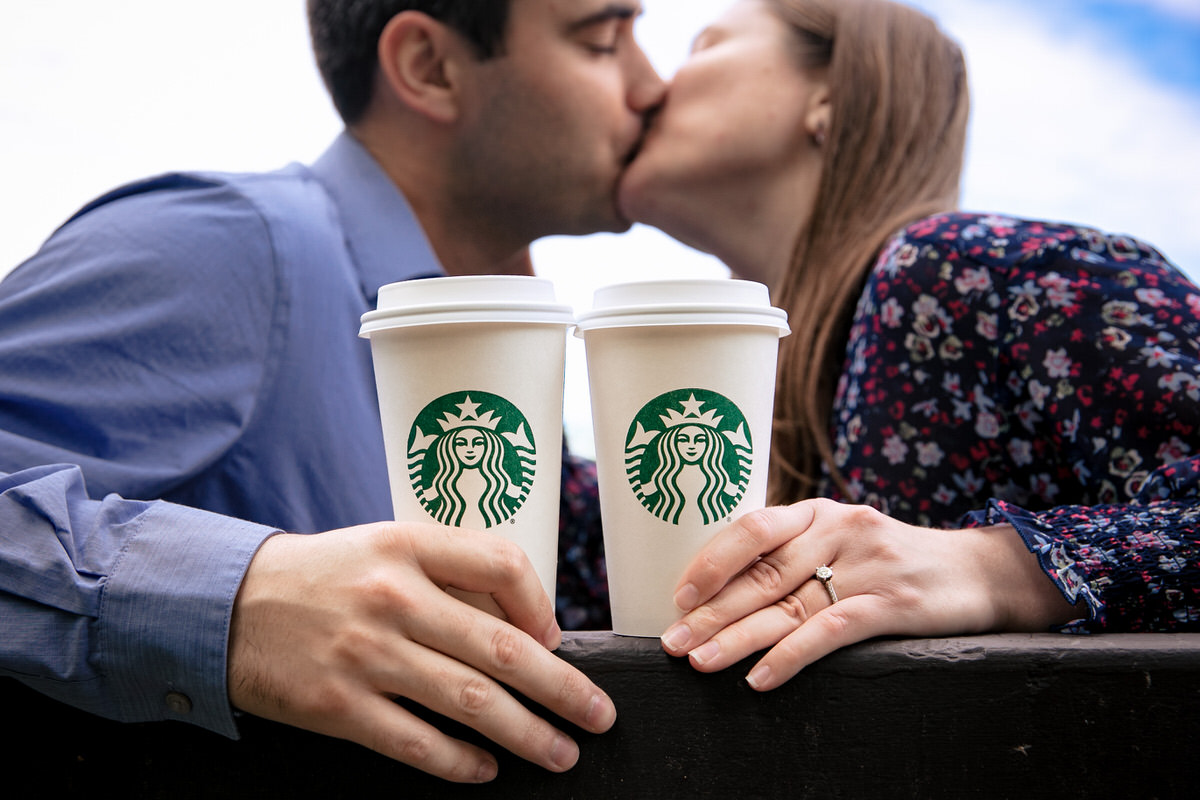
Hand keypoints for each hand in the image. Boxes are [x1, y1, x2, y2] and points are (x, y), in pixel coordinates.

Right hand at [227, 522, 615, 782]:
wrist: (228, 605)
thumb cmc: (326, 575)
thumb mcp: (386, 547)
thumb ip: (451, 573)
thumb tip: (526, 625)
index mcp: (409, 546)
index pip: (502, 564)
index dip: (543, 605)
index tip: (556, 640)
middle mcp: (393, 597)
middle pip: (501, 646)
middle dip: (562, 689)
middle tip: (599, 716)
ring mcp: (366, 654)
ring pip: (469, 700)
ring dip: (526, 734)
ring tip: (561, 753)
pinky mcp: (338, 706)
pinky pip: (415, 741)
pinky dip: (459, 761)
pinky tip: (487, 770)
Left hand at [660, 499, 1075, 689]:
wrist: (981, 571)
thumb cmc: (893, 561)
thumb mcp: (842, 542)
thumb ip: (793, 557)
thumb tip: (721, 591)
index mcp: (817, 512)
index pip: (752, 529)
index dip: (711, 562)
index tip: (679, 595)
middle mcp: (838, 529)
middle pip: (763, 574)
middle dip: (712, 611)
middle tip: (673, 642)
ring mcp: (866, 564)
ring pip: (789, 604)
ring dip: (738, 638)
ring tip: (700, 662)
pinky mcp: (892, 602)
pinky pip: (830, 630)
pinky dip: (791, 656)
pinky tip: (761, 679)